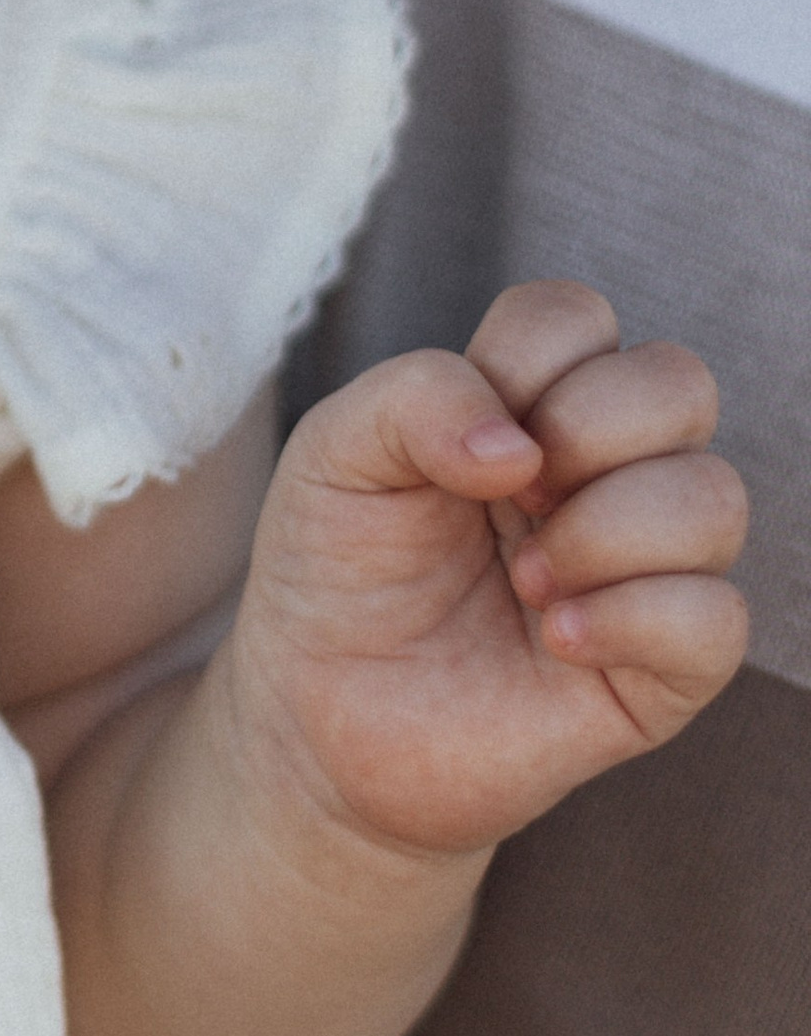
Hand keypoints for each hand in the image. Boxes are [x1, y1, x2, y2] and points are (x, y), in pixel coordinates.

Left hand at [226, 279, 748, 857]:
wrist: (317, 717)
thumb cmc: (335, 572)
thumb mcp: (336, 454)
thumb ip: (415, 398)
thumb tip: (520, 444)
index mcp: (529, 404)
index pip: (579, 318)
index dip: (524, 363)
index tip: (461, 442)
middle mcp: (603, 472)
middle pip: (679, 382)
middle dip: (587, 431)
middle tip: (510, 502)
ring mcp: (641, 569)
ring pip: (714, 496)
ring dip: (607, 533)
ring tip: (524, 585)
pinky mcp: (660, 672)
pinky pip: (719, 620)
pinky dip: (634, 620)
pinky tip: (557, 640)